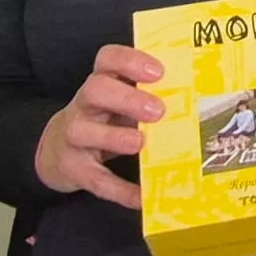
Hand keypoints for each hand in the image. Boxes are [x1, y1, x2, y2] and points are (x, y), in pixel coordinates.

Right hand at [34, 44, 164, 208]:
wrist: (57, 152)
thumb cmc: (102, 121)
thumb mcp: (119, 102)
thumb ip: (147, 98)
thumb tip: (198, 102)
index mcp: (101, 83)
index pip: (107, 59)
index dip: (130, 61)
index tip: (157, 72)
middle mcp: (84, 105)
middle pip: (95, 89)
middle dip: (126, 98)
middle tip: (158, 111)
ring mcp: (75, 137)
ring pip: (83, 131)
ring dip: (114, 136)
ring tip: (140, 143)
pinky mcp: (74, 168)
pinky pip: (96, 180)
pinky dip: (120, 190)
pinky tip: (143, 197)